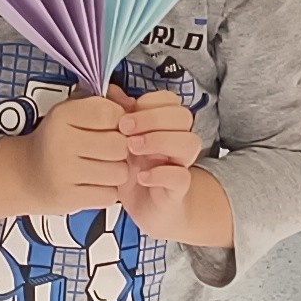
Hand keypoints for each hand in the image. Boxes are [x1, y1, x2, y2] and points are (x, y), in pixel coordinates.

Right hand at [0, 90, 132, 220]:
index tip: (112, 126)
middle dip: (120, 149)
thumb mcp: (73, 111)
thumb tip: (134, 105)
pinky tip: (93, 183)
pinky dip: (107, 191)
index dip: (120, 121)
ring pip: (120, 172)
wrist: (25, 174)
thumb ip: (105, 101)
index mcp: (63, 116)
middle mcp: (61, 143)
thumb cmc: (56, 140)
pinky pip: (110, 195)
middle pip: (120, 145)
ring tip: (101, 167)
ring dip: (116, 171)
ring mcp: (64, 173)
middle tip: (108, 150)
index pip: (111, 113)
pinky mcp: (69, 198)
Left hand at [116, 89, 208, 243]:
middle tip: (125, 129)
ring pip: (189, 142)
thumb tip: (111, 91)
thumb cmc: (136, 172)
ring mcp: (180, 164)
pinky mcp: (178, 189)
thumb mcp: (121, 141)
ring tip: (133, 149)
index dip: (149, 103)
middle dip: (152, 118)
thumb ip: (118, 115)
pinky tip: (141, 176)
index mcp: (164, 126)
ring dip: (159, 140)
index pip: (171, 100)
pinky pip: (180, 176)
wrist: (149, 210)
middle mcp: (176, 142)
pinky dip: (160, 174)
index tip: (124, 114)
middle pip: (183, 116)